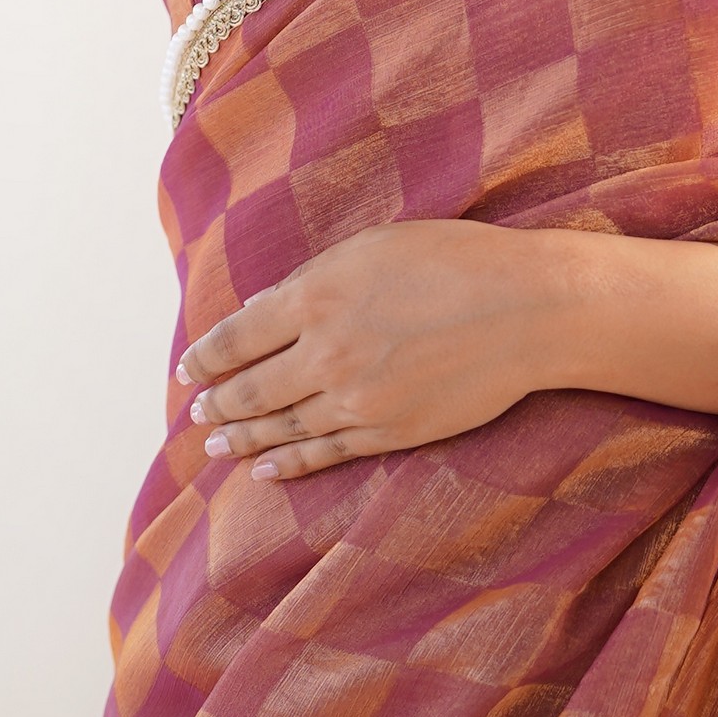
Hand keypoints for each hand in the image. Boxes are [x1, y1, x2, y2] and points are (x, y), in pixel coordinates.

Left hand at [179, 226, 717, 474]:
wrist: (528, 309)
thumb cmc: (456, 260)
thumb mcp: (372, 248)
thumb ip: (313, 282)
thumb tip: (265, 310)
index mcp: (314, 298)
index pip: (236, 337)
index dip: (206, 358)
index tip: (189, 370)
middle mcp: (325, 353)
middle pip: (250, 389)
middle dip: (218, 403)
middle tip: (197, 413)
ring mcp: (356, 400)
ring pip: (282, 426)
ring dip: (243, 437)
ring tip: (218, 444)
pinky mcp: (389, 432)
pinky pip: (325, 452)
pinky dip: (290, 461)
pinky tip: (269, 468)